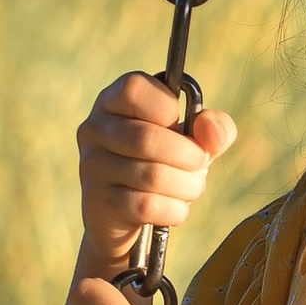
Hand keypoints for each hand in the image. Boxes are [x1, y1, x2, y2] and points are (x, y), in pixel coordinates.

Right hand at [76, 73, 239, 275]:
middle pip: (147, 138)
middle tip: (199, 165)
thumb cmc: (165, 164)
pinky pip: (147, 206)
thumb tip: (210, 127)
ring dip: (188, 185)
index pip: (134, 88)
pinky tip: (175, 207)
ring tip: (190, 187)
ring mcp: (92, 167)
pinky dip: (175, 210)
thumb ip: (213, 128)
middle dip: (190, 156)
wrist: (130, 215)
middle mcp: (94, 129)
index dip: (167, 106)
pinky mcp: (97, 203)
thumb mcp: (194, 141)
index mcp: (113, 101)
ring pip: (152, 176)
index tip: (178, 124)